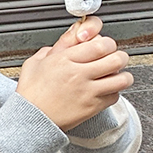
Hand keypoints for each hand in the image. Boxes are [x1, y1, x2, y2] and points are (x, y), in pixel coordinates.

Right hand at [15, 16, 132, 129]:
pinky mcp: (92, 108)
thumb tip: (74, 34)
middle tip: (114, 59)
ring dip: (121, 75)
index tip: (104, 47)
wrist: (29, 119)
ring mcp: (87, 92)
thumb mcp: (36, 61)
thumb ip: (58, 46)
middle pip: (116, 59)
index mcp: (65, 60)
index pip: (101, 44)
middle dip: (119, 57)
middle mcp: (79, 75)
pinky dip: (113, 92)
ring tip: (114, 76)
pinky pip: (115, 96)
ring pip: (122, 79)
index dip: (107, 43)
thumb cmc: (31, 93)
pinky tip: (104, 91)